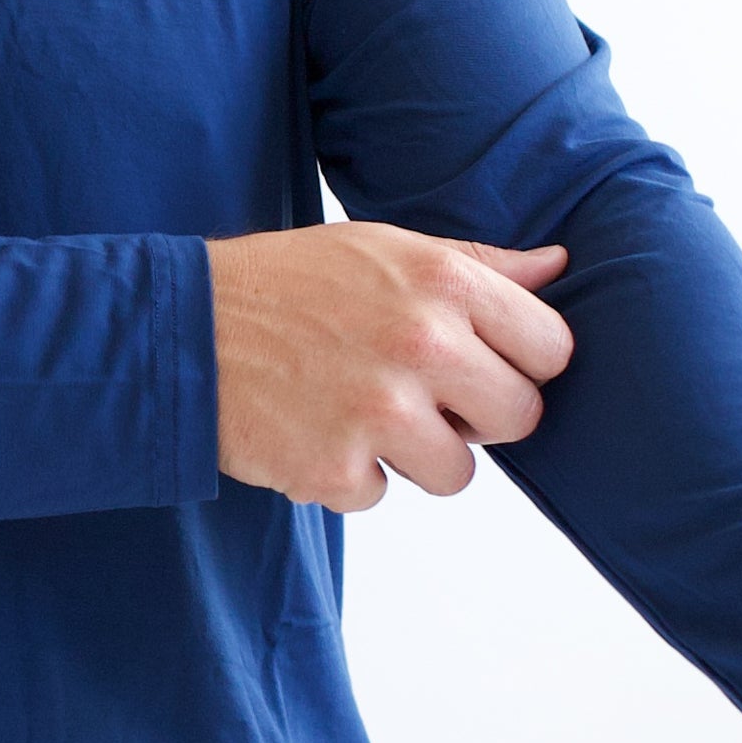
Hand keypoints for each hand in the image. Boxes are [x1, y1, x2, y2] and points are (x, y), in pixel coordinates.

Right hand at [205, 222, 573, 507]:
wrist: (181, 328)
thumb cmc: (291, 284)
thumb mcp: (384, 248)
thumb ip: (477, 266)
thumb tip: (560, 265)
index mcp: (441, 281)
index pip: (551, 348)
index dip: (520, 362)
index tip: (481, 363)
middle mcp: (421, 344)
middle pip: (519, 418)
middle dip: (476, 416)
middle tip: (420, 394)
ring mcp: (378, 412)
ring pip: (457, 473)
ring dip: (413, 454)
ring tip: (357, 409)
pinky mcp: (335, 468)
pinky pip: (381, 494)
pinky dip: (349, 474)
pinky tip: (313, 428)